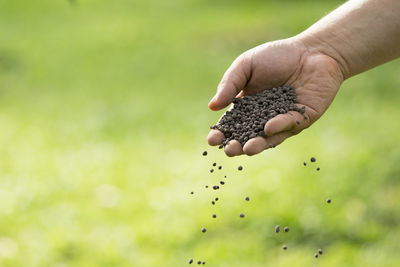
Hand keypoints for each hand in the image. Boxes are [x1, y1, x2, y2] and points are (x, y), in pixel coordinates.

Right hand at [207, 37, 343, 156]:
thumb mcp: (246, 65)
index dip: (221, 133)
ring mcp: (282, 120)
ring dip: (257, 144)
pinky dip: (278, 126)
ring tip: (246, 149)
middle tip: (229, 150)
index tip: (212, 140)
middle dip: (237, 145)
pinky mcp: (302, 119)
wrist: (312, 50)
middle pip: (247, 136)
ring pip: (268, 137)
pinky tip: (268, 128)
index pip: (231, 124)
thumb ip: (229, 84)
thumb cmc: (277, 56)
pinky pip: (288, 125)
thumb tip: (212, 106)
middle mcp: (264, 117)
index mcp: (247, 106)